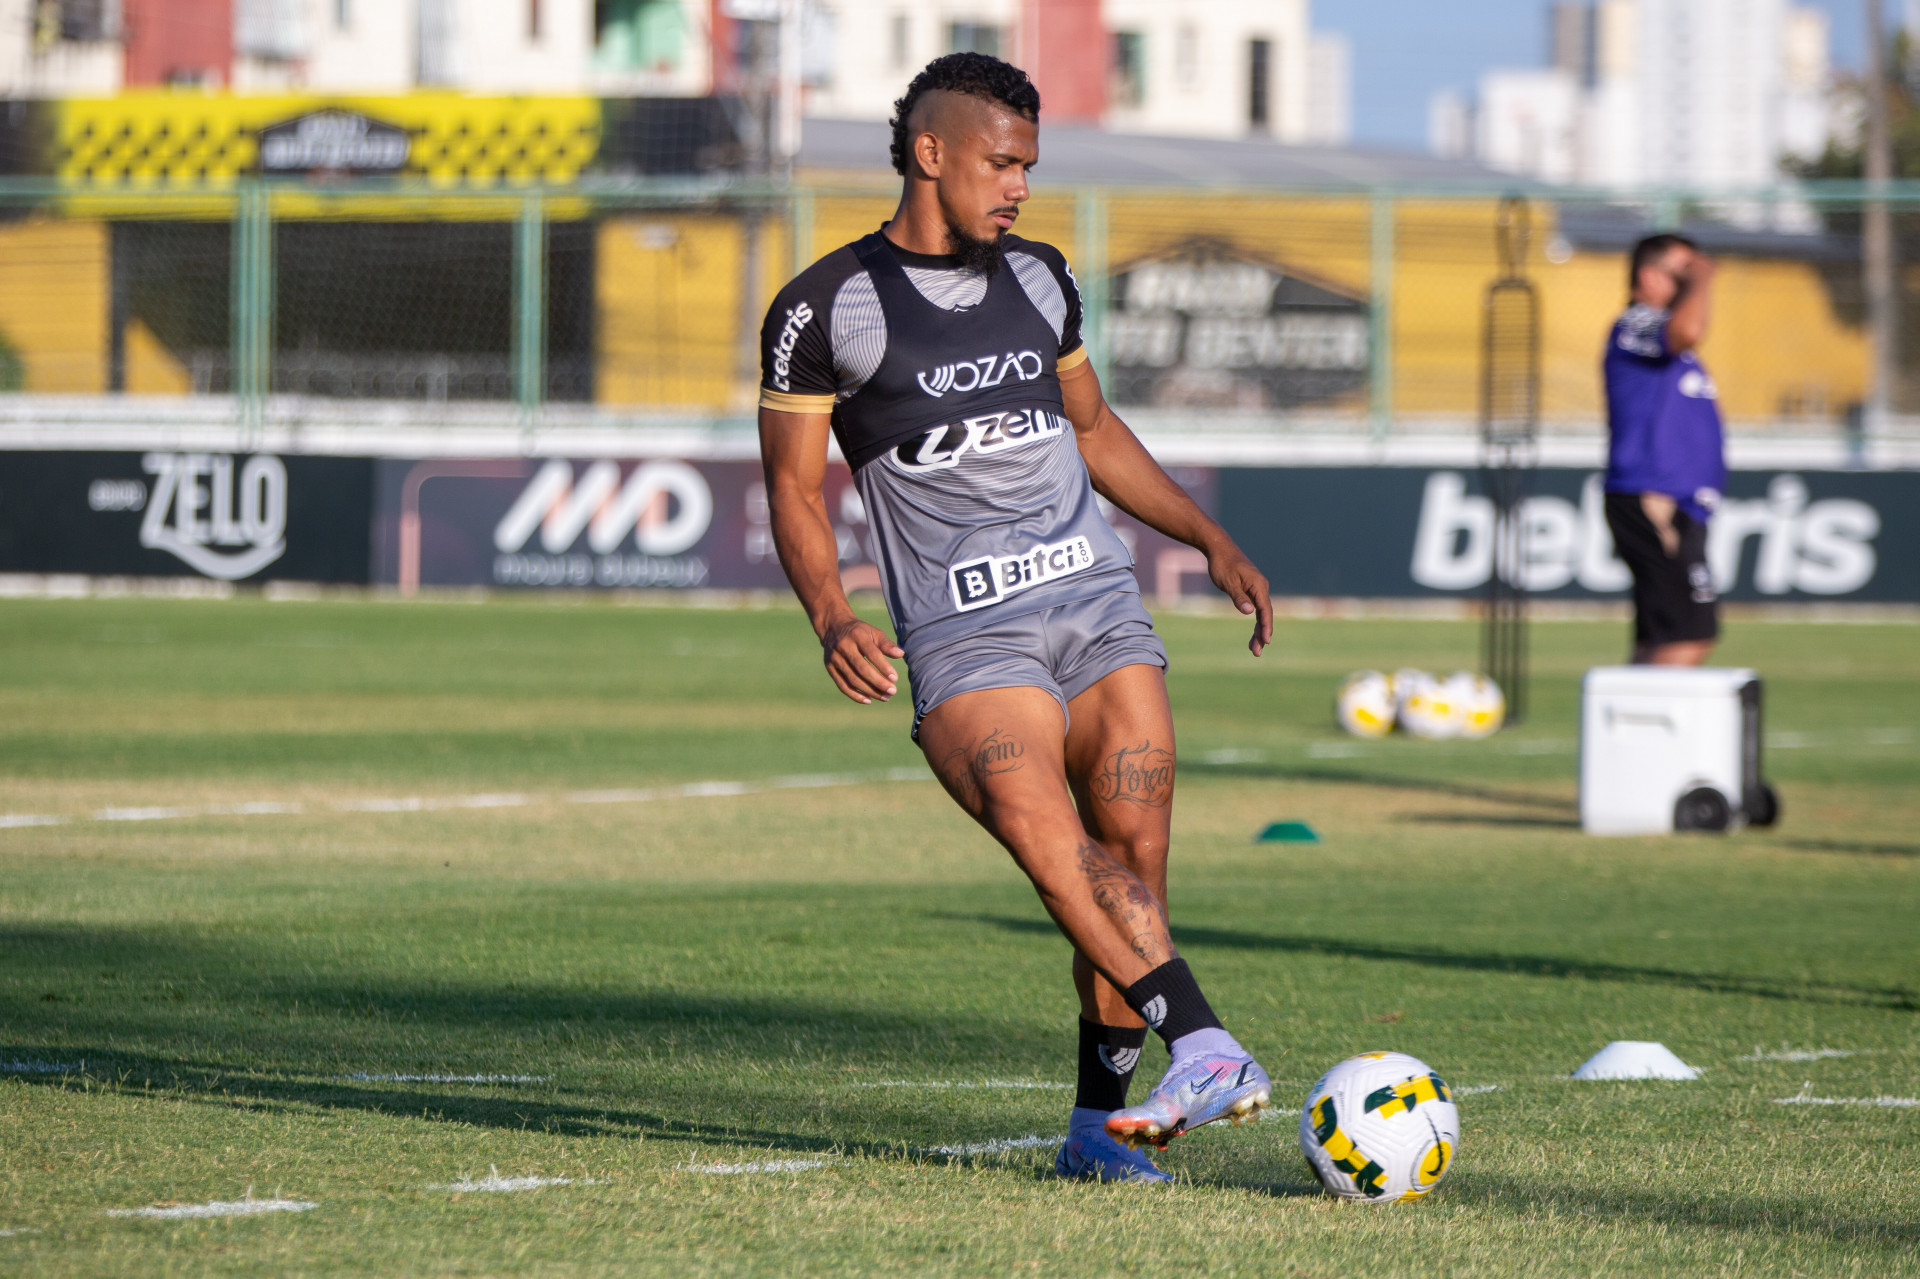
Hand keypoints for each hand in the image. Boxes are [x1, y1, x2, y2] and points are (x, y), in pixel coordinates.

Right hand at [820, 615, 903, 703]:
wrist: (833, 628)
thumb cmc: (860, 632)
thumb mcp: (873, 632)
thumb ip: (886, 644)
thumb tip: (901, 654)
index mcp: (857, 636)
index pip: (871, 653)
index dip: (883, 667)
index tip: (895, 678)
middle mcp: (843, 647)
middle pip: (861, 669)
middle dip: (878, 682)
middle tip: (892, 691)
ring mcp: (835, 658)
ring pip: (852, 679)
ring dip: (870, 691)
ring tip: (885, 697)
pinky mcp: (830, 668)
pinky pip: (843, 685)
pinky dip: (855, 695)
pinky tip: (869, 700)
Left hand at [1206, 542, 1273, 656]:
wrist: (1219, 548)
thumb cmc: (1222, 564)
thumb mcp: (1228, 582)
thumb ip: (1239, 597)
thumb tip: (1250, 612)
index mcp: (1258, 585)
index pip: (1265, 609)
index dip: (1266, 626)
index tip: (1266, 640)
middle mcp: (1261, 587)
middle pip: (1265, 614)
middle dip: (1262, 633)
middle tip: (1257, 652)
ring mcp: (1257, 589)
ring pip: (1261, 613)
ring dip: (1259, 630)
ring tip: (1254, 649)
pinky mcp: (1251, 590)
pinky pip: (1256, 608)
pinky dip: (1255, 621)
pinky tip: (1254, 633)